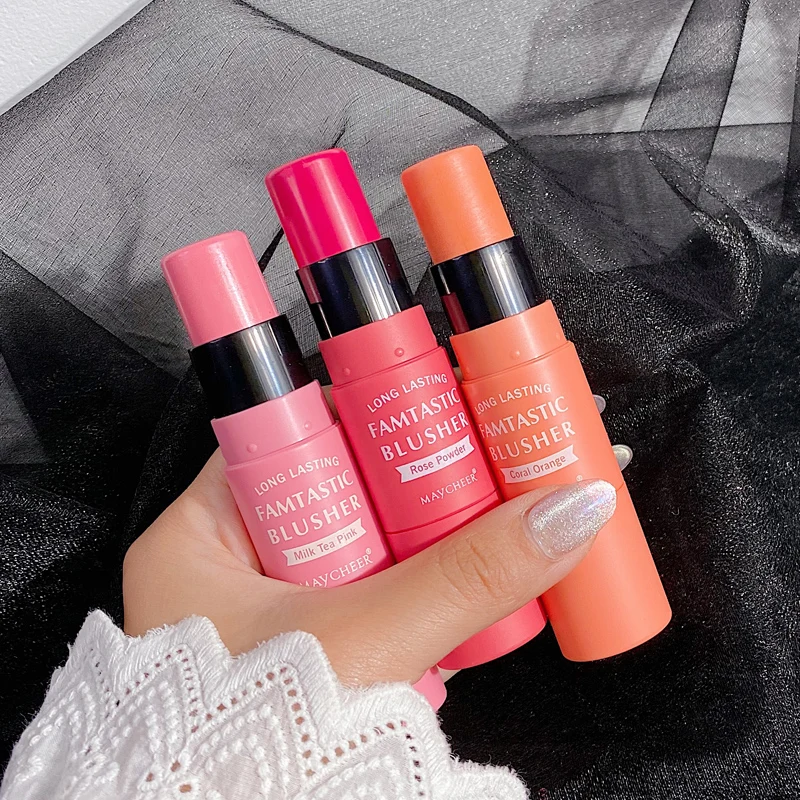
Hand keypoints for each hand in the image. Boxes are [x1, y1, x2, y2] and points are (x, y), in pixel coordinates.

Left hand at [123, 456, 615, 687]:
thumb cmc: (261, 740)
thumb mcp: (366, 641)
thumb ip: (467, 575)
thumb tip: (571, 507)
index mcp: (197, 533)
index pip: (290, 434)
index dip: (364, 416)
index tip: (434, 408)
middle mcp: (221, 565)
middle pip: (333, 488)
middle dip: (407, 487)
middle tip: (477, 465)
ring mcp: (258, 611)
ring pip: (354, 547)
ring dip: (416, 545)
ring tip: (481, 521)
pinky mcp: (297, 651)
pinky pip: (359, 596)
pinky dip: (406, 594)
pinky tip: (450, 598)